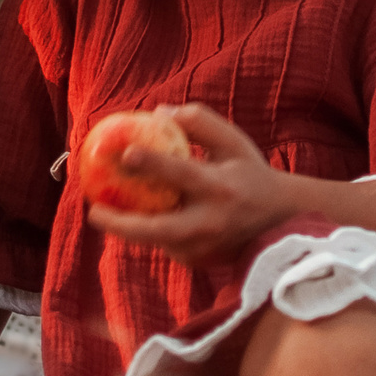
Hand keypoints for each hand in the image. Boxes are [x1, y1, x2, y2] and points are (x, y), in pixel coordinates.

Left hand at [87, 104, 296, 265]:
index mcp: (221, 188)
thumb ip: (199, 122)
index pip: (183, 174)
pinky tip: (134, 217)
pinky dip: (150, 230)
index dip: (153, 163)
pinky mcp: (199, 263)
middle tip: (93, 211)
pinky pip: (165, 244)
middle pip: (159, 230)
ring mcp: (205, 249)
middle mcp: (212, 223)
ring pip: (155, 240)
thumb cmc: (250, 172)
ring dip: (129, 228)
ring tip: (103, 210)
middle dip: (122, 224)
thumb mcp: (233, 141)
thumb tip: (157, 112)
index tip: (125, 153)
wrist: (282, 220)